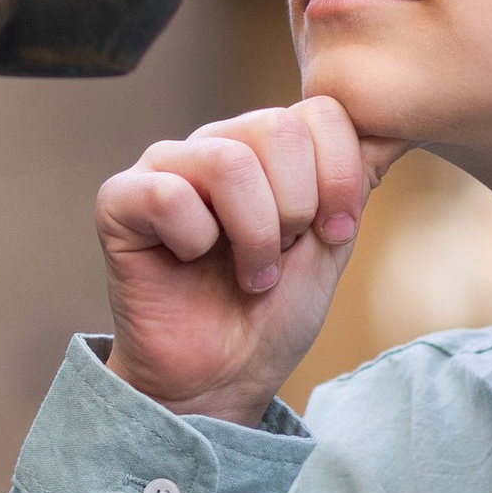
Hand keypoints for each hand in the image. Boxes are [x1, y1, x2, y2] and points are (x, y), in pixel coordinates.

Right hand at [96, 98, 395, 423]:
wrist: (223, 378)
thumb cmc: (272, 313)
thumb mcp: (331, 243)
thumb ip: (348, 182)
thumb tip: (372, 132)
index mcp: (266, 146)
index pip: (321, 114)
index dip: (341, 180)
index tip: (333, 234)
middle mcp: (215, 143)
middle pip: (278, 129)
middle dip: (297, 208)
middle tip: (280, 256)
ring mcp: (164, 167)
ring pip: (229, 162)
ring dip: (253, 234)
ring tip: (248, 272)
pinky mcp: (119, 201)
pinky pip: (170, 196)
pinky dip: (195, 241)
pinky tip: (190, 262)